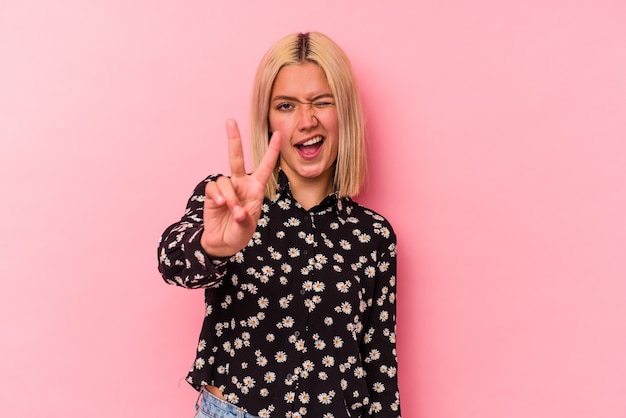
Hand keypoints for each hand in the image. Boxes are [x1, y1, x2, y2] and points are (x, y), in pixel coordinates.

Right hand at [200, 119, 280, 257]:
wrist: (222, 242)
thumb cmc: (239, 233)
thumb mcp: (246, 229)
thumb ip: (244, 220)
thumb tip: (238, 211)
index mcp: (256, 189)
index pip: (265, 167)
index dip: (272, 151)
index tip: (279, 135)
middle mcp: (241, 184)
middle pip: (236, 158)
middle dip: (234, 139)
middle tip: (230, 121)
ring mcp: (226, 188)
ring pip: (226, 180)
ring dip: (230, 196)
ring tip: (233, 211)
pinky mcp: (212, 193)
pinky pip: (214, 187)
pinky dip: (218, 195)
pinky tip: (220, 204)